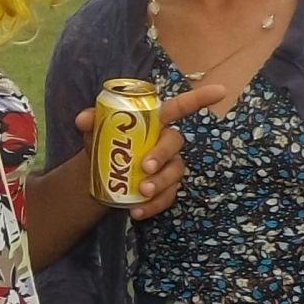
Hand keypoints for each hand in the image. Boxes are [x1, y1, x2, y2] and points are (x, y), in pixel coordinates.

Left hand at [62, 80, 220, 219]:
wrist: (99, 174)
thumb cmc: (105, 143)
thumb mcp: (95, 130)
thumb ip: (92, 121)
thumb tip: (82, 119)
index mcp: (154, 121)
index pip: (181, 107)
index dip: (200, 98)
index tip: (221, 91)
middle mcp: (166, 142)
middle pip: (175, 143)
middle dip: (162, 155)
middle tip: (144, 167)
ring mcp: (168, 167)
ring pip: (175, 173)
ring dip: (160, 183)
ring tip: (140, 192)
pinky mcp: (165, 189)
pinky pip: (167, 197)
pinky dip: (153, 205)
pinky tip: (136, 211)